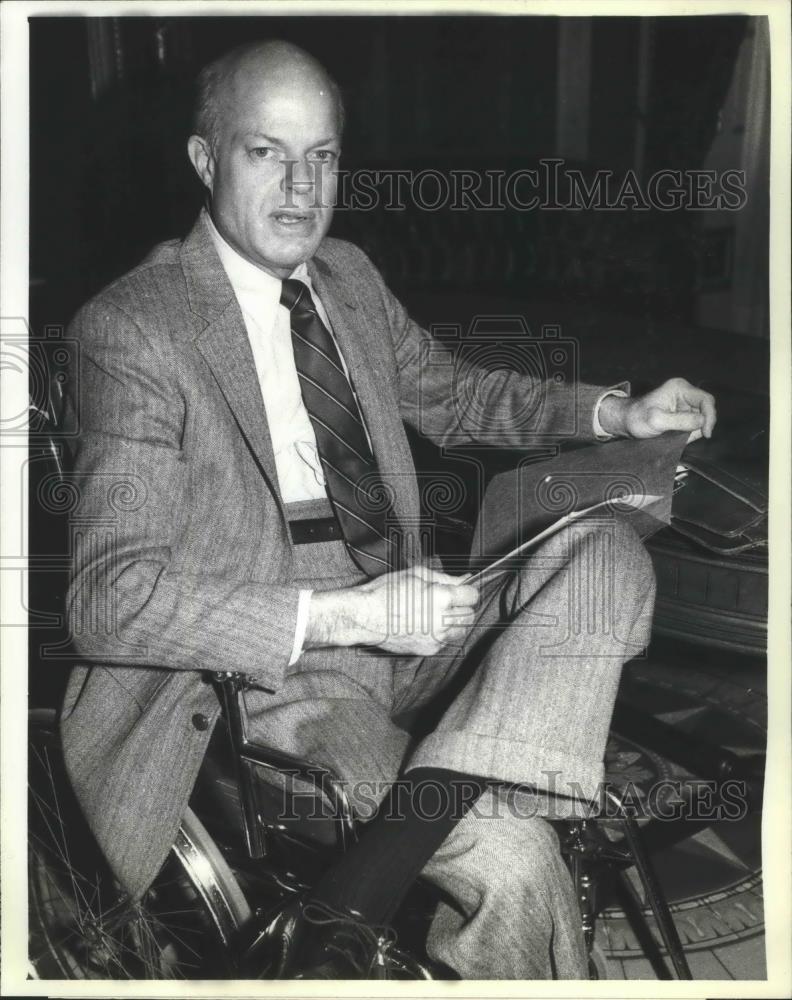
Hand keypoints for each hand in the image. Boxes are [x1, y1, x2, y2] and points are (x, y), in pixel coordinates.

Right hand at [306, 565, 479, 655]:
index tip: (459, 591)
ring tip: (436, 614)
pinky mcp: (429, 649)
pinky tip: (425, 625)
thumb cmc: (386, 591)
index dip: (466, 591)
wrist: (365, 616)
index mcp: (442, 597)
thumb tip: (465, 579)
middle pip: (470, 615)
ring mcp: (437, 637)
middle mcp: (442, 619)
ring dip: (454, 622)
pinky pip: (445, 642)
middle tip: (447, 602)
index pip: (472, 596)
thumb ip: (445, 577)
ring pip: (461, 631)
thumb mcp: (416, 574)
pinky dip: (441, 634)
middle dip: (461, 607)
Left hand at [599, 377, 716, 442]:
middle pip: (706, 409)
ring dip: (694, 430)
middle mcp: (684, 393)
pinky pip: (694, 424)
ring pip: (701, 418)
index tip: (706, 433)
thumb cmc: (636, 418)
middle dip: (701, 425)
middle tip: (688, 437)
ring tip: (676, 436)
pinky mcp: (682, 413)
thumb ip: (680, 421)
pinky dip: (690, 432)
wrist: (626, 422)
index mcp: (679, 388)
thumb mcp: (657, 421)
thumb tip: (702, 421)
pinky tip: (677, 435)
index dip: (710, 416)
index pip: (705, 399)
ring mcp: (684, 403)